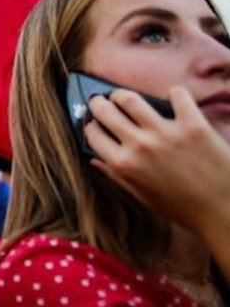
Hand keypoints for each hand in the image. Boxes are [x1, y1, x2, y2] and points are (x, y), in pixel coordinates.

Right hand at [87, 87, 229, 239]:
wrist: (224, 212)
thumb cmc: (183, 209)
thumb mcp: (143, 197)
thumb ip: (116, 176)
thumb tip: (94, 160)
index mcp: (124, 164)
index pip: (93, 133)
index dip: (90, 126)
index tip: (95, 123)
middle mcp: (140, 145)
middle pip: (105, 110)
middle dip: (99, 103)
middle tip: (102, 101)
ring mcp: (166, 133)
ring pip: (130, 98)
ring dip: (123, 94)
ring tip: (126, 97)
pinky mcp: (193, 125)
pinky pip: (178, 95)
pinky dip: (175, 94)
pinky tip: (174, 100)